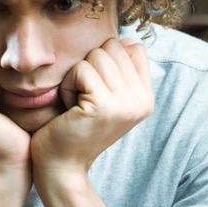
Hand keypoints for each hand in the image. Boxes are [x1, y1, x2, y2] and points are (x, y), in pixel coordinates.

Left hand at [31, 38, 153, 180]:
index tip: (96, 88)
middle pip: (113, 47)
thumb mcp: (106, 98)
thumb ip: (119, 71)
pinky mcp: (103, 105)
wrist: (61, 166)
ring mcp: (125, 103)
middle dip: (89, 66)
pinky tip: (69, 108)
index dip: (108, 59)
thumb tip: (126, 40)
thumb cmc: (75, 127)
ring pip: (96, 56)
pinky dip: (67, 85)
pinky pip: (81, 70)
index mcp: (146, 98)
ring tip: (76, 103)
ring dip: (76, 76)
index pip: (135, 49)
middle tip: (83, 97)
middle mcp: (142, 101)